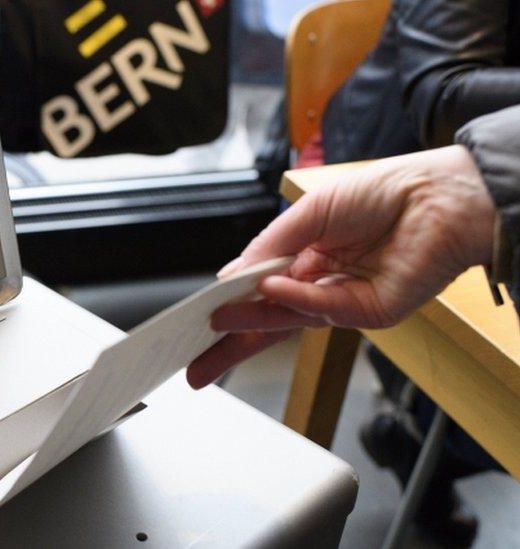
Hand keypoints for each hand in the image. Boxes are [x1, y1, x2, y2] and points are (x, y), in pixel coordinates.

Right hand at [187, 145, 495, 388]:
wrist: (438, 195)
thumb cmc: (381, 193)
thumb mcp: (310, 213)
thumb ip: (270, 248)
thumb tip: (233, 276)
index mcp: (307, 260)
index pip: (261, 292)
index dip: (231, 304)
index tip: (199, 317)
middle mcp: (323, 285)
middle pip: (269, 322)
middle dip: (231, 342)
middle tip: (194, 362)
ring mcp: (345, 302)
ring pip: (288, 321)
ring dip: (251, 323)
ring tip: (215, 322)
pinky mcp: (370, 313)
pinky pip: (322, 311)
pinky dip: (292, 302)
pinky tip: (267, 293)